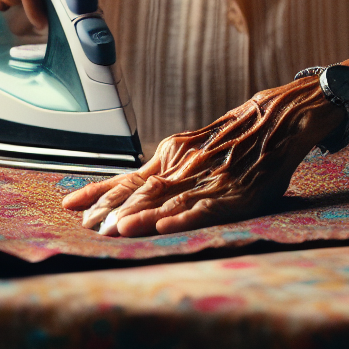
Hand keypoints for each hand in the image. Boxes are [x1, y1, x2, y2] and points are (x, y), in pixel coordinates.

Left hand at [62, 78, 342, 235]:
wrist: (277, 119)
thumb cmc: (234, 136)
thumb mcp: (196, 143)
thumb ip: (169, 163)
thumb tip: (134, 183)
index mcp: (173, 154)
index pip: (128, 177)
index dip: (99, 192)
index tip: (71, 204)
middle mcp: (185, 165)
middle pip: (142, 192)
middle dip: (113, 210)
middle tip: (89, 226)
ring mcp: (208, 179)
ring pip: (169, 200)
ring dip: (141, 216)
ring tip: (118, 229)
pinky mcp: (233, 193)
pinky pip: (204, 208)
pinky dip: (183, 217)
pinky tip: (166, 226)